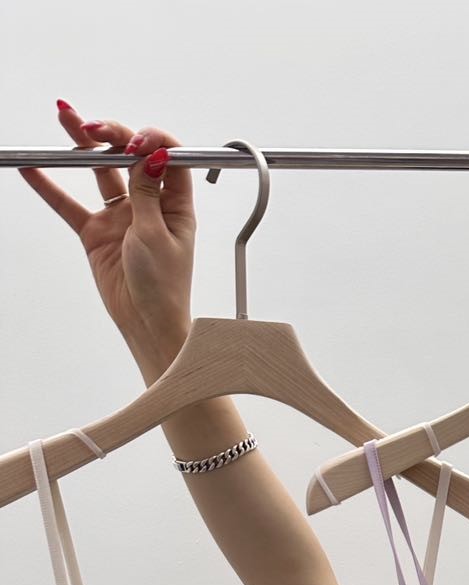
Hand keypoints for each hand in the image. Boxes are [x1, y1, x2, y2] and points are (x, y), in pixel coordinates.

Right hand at [20, 102, 194, 379]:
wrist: (146, 323)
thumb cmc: (164, 287)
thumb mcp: (157, 235)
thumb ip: (146, 193)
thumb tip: (149, 155)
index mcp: (175, 204)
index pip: (167, 158)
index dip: (152, 141)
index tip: (136, 142)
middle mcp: (148, 204)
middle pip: (130, 157)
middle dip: (114, 135)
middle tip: (95, 127)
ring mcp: (121, 216)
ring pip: (99, 171)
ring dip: (83, 144)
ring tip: (66, 116)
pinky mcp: (96, 232)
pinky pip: (70, 204)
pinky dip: (51, 187)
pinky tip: (33, 169)